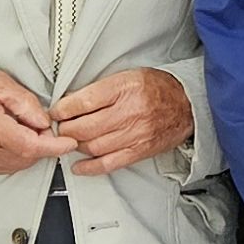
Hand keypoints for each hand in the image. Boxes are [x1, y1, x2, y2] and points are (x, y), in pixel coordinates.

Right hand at [0, 69, 63, 176]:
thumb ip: (26, 104)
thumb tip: (45, 122)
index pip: (31, 146)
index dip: (54, 146)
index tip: (69, 143)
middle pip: (26, 157)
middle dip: (40, 144)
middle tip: (36, 124)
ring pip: (16, 164)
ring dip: (27, 151)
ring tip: (17, 128)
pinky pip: (2, 166)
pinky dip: (13, 156)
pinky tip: (7, 139)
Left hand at [50, 67, 192, 177]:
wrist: (187, 104)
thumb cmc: (157, 88)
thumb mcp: (127, 76)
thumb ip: (100, 90)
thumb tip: (70, 104)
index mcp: (123, 88)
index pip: (81, 102)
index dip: (61, 110)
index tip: (55, 112)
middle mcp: (128, 112)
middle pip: (82, 128)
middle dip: (64, 130)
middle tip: (60, 127)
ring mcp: (134, 134)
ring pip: (91, 146)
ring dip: (75, 145)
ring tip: (72, 140)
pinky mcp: (138, 151)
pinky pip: (108, 163)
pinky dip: (89, 167)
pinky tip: (78, 165)